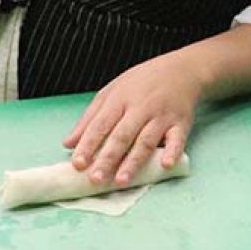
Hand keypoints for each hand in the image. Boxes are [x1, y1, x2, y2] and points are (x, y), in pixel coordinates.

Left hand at [64, 51, 203, 185]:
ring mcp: (162, 116)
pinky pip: (177, 139)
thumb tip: (68, 144)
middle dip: (108, 158)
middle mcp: (140, 108)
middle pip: (122, 136)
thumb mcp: (112, 92)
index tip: (78, 164)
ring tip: (121, 181)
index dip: (88, 145)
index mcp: (120, 100)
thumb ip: (90, 118)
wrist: (183, 68)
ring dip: (134, 161)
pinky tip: (165, 164)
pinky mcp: (181, 123)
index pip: (100, 125)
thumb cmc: (143, 82)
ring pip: (146, 140)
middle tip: (95, 179)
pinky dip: (172, 151)